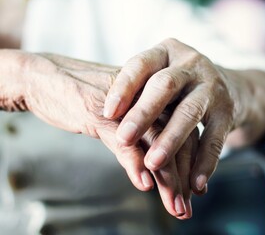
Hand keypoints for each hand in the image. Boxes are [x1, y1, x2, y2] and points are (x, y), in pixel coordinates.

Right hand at [9, 51, 196, 217]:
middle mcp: (148, 98)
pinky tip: (144, 184)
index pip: (186, 133)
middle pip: (178, 140)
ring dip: (167, 179)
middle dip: (183, 179)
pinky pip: (123, 141)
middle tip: (184, 209)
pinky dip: (135, 164)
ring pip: (156, 144)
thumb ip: (139, 138)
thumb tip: (153, 174)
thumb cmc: (87, 101)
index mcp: (157, 98)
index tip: (195, 193)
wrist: (46, 79)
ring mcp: (125, 105)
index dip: (193, 166)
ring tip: (173, 206)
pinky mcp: (100, 111)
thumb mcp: (121, 120)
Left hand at [103, 38, 236, 193]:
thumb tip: (101, 119)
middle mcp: (190, 64)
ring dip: (171, 140)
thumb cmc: (180, 85)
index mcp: (167, 52)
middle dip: (143, 113)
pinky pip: (215, 138)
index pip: (141, 65)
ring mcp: (212, 86)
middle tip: (123, 139)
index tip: (106, 113)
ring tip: (154, 163)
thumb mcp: (160, 75)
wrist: (228, 86)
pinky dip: (205, 162)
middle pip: (164, 86)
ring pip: (189, 113)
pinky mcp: (228, 110)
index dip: (124, 87)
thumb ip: (138, 91)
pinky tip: (195, 183)